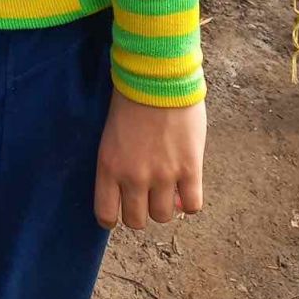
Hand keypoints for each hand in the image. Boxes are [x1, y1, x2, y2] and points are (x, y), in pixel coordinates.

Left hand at [94, 89, 205, 229]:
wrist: (156, 77)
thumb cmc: (130, 98)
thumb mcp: (112, 134)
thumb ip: (119, 162)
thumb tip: (130, 187)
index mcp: (108, 166)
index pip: (106, 214)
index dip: (114, 216)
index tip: (120, 208)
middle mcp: (133, 176)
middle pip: (137, 221)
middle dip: (141, 211)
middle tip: (146, 194)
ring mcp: (163, 176)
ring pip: (164, 217)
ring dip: (166, 206)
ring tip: (168, 187)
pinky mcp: (189, 170)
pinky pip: (192, 206)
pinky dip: (190, 201)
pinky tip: (187, 185)